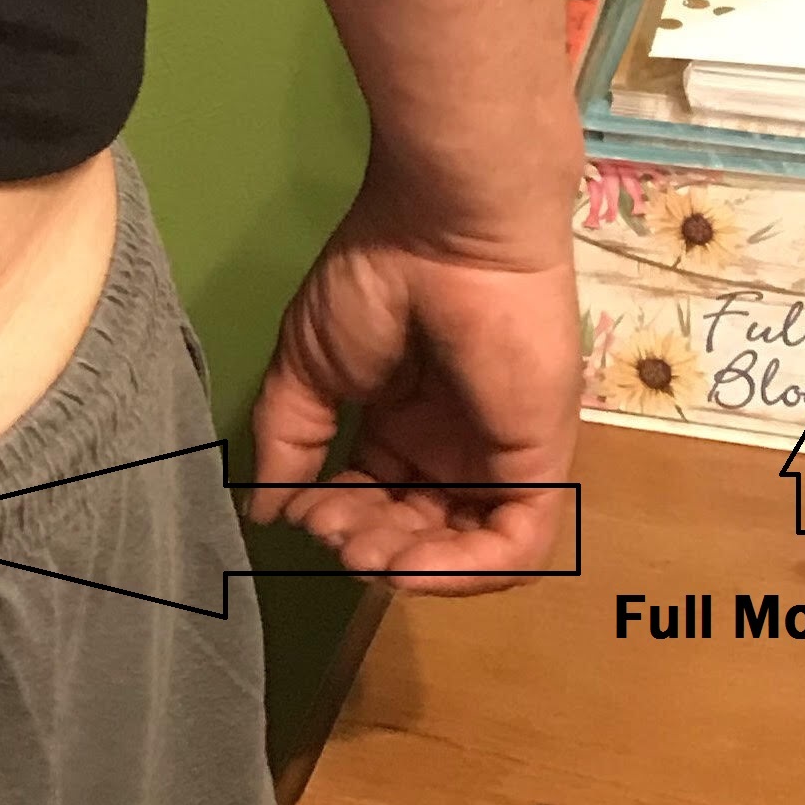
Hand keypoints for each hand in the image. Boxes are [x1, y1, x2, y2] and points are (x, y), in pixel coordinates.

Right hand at [246, 185, 578, 595]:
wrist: (443, 232)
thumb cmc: (376, 281)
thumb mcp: (309, 365)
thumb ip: (289, 440)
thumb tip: (261, 511)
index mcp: (408, 421)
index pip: (376, 498)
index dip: (338, 519)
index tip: (301, 513)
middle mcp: (459, 445)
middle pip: (419, 531)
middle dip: (370, 547)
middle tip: (334, 537)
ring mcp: (504, 457)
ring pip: (468, 551)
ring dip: (413, 568)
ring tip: (368, 553)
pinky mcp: (543, 464)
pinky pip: (515, 547)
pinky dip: (463, 572)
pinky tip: (409, 566)